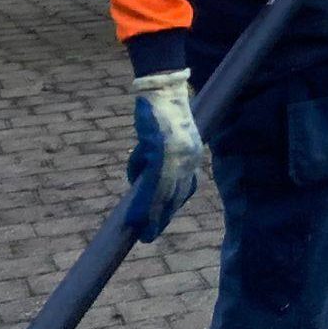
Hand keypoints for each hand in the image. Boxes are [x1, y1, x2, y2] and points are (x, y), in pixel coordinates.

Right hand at [125, 69, 204, 241]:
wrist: (162, 91)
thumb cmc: (160, 113)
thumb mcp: (160, 140)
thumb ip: (154, 161)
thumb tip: (139, 182)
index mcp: (192, 156)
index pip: (184, 189)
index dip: (170, 208)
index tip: (158, 224)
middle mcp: (189, 159)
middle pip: (175, 196)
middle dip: (161, 218)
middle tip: (148, 237)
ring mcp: (177, 156)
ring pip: (163, 195)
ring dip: (150, 216)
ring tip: (141, 231)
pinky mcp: (162, 152)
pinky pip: (152, 185)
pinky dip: (143, 204)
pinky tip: (135, 218)